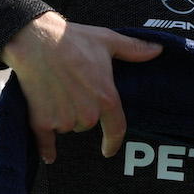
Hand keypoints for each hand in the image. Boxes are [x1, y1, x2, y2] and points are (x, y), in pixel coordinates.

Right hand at [0, 13, 163, 162]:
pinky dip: (46, 147)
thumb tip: (158, 49)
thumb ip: (134, 50)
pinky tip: (49, 154)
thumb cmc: (73, 39)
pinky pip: (45, 142)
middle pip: (87, 123)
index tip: (109, 151)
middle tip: (72, 87)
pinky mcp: (41, 121)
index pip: (116, 129)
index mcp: (106, 99)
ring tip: (55, 89)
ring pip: (67, 126)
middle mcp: (87, 114)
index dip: (113, 143)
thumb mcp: (108, 41)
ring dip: (63, 116)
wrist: (36, 41)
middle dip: (81, 110)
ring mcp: (64, 120)